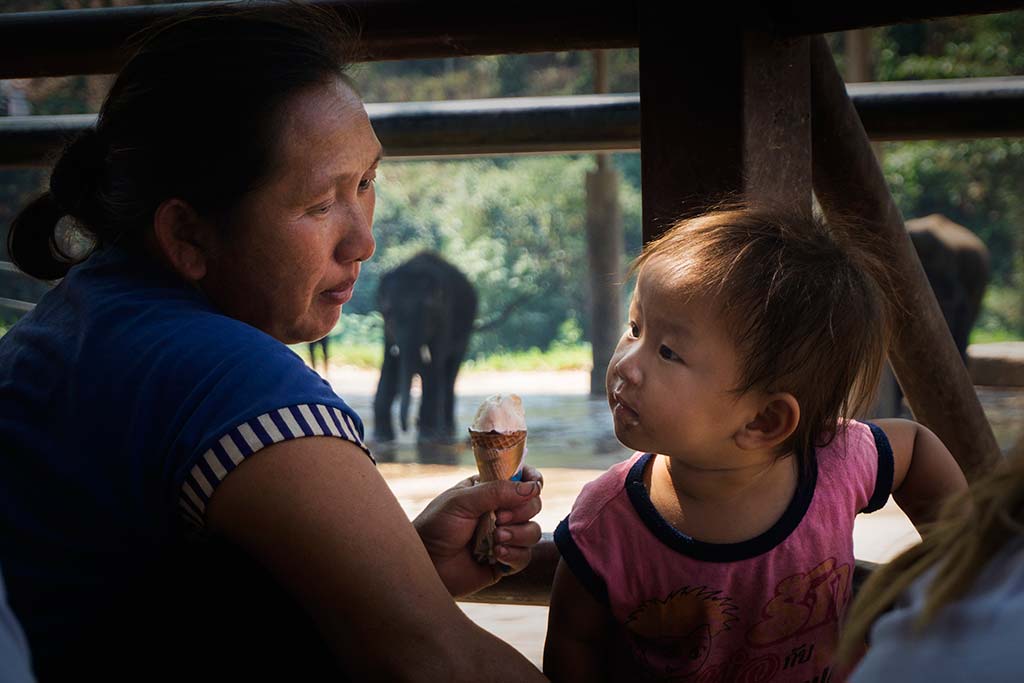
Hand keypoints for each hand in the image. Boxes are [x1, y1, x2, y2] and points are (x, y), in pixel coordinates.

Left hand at [413, 465, 542, 597]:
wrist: (425, 563)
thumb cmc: (436, 527)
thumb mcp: (461, 501)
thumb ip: (496, 491)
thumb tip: (532, 488)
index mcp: (489, 490)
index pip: (522, 479)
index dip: (532, 481)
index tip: (533, 485)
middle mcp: (500, 511)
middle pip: (533, 505)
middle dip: (521, 511)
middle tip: (499, 518)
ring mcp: (504, 536)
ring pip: (533, 531)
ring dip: (518, 534)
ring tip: (495, 539)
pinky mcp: (504, 561)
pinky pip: (525, 556)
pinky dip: (515, 554)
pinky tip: (497, 555)